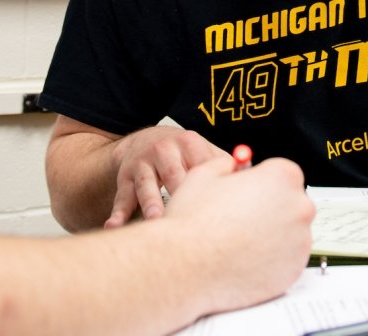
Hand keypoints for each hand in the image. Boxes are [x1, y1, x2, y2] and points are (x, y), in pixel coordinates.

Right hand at [105, 126, 227, 227]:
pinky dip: (118, 213)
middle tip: (189, 219)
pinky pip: (122, 196)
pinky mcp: (125, 177)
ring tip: (155, 219)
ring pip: (146, 184)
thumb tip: (254, 181)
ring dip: (150, 202)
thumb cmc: (184, 155)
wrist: (144, 141)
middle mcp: (165, 150)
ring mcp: (143, 163)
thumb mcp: (204, 152)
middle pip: (174, 174)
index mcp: (191, 143)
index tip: (221, 206)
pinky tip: (114, 227)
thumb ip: (228, 167)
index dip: (211, 185)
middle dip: (180, 195)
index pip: (203, 165)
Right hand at [163, 156, 314, 312]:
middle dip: (270, 209)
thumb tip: (233, 166)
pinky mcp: (294, 271)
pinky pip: (286, 261)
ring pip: (289, 234)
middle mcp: (299, 208)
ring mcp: (300, 243)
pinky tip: (243, 259)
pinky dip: (270, 261)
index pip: (284, 174)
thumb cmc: (192, 223)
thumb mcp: (204, 173)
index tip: (249, 194)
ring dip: (271, 236)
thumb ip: (227, 164)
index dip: (262, 184)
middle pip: (291, 203)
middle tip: (241, 219)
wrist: (183, 269)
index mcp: (282, 177)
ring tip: (238, 242)